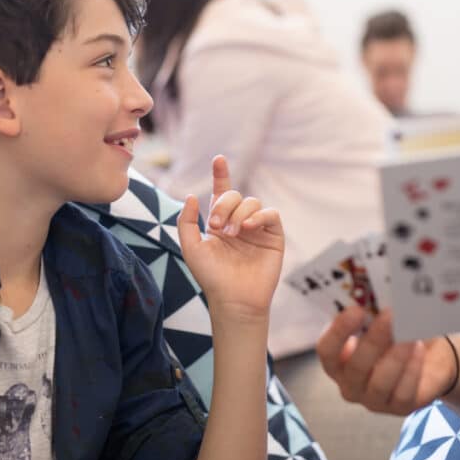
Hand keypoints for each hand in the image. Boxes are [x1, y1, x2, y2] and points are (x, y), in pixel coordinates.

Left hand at [177, 155, 284, 322]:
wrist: (233, 299)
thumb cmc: (211, 277)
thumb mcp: (191, 248)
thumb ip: (187, 221)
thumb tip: (192, 196)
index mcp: (219, 222)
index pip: (221, 192)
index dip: (221, 174)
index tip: (218, 159)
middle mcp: (239, 222)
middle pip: (235, 195)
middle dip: (224, 204)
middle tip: (216, 226)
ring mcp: (257, 229)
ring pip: (252, 202)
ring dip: (239, 213)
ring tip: (232, 233)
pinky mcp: (273, 237)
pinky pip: (270, 214)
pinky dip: (259, 216)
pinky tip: (247, 227)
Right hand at [316, 306, 455, 415]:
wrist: (429, 357)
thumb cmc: (397, 336)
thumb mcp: (382, 323)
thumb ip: (373, 314)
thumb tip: (378, 299)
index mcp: (338, 361)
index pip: (327, 350)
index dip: (339, 331)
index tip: (357, 309)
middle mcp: (351, 384)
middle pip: (355, 367)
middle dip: (373, 340)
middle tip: (390, 316)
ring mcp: (374, 400)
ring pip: (380, 383)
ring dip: (396, 356)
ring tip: (410, 334)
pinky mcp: (400, 407)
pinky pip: (403, 393)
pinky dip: (412, 369)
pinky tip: (418, 349)